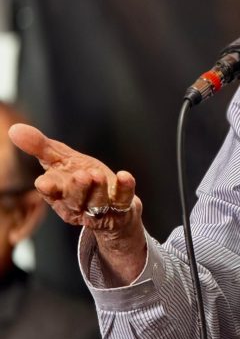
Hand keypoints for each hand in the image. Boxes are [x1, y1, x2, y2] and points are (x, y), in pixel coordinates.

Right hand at [8, 123, 145, 284]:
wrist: (113, 204)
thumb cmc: (82, 180)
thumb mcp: (61, 161)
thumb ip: (40, 147)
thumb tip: (14, 129)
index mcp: (59, 195)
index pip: (51, 193)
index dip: (49, 189)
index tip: (45, 183)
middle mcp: (78, 205)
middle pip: (75, 200)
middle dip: (77, 189)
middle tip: (82, 175)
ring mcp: (101, 209)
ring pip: (97, 203)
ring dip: (98, 190)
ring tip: (97, 175)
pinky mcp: (122, 209)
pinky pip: (124, 200)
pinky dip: (125, 188)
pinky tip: (124, 176)